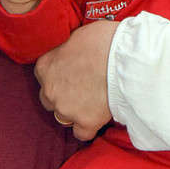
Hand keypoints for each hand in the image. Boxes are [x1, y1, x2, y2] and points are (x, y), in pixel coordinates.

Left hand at [35, 20, 116, 140]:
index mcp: (45, 65)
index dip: (59, 77)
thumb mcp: (78, 35)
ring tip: (93, 103)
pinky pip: (81, 133)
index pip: (43, 77)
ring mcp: (66, 107)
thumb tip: (74, 50)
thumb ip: (68, 48)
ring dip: (74, 112)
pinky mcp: (85, 121)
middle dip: (63, 96)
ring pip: (63, 118)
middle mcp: (50, 89)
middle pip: (49, 100)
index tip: (72, 75)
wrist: (126, 57)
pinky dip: (89, 128)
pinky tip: (98, 119)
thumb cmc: (105, 39)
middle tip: (82, 89)